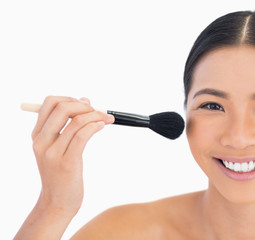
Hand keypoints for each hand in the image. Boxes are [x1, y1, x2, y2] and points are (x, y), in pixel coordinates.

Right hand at [31, 96, 113, 216]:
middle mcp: (42, 142)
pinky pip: (82, 136)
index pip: (50, 103)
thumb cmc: (61, 173)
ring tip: (108, 118)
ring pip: (76, 121)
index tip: (86, 105)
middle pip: (62, 108)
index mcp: (38, 135)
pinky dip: (95, 126)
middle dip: (85, 105)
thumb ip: (68, 124)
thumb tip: (85, 100)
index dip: (70, 99)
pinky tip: (102, 126)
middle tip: (99, 111)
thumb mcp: (59, 148)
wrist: (57, 202)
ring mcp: (53, 153)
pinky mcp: (67, 163)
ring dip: (96, 115)